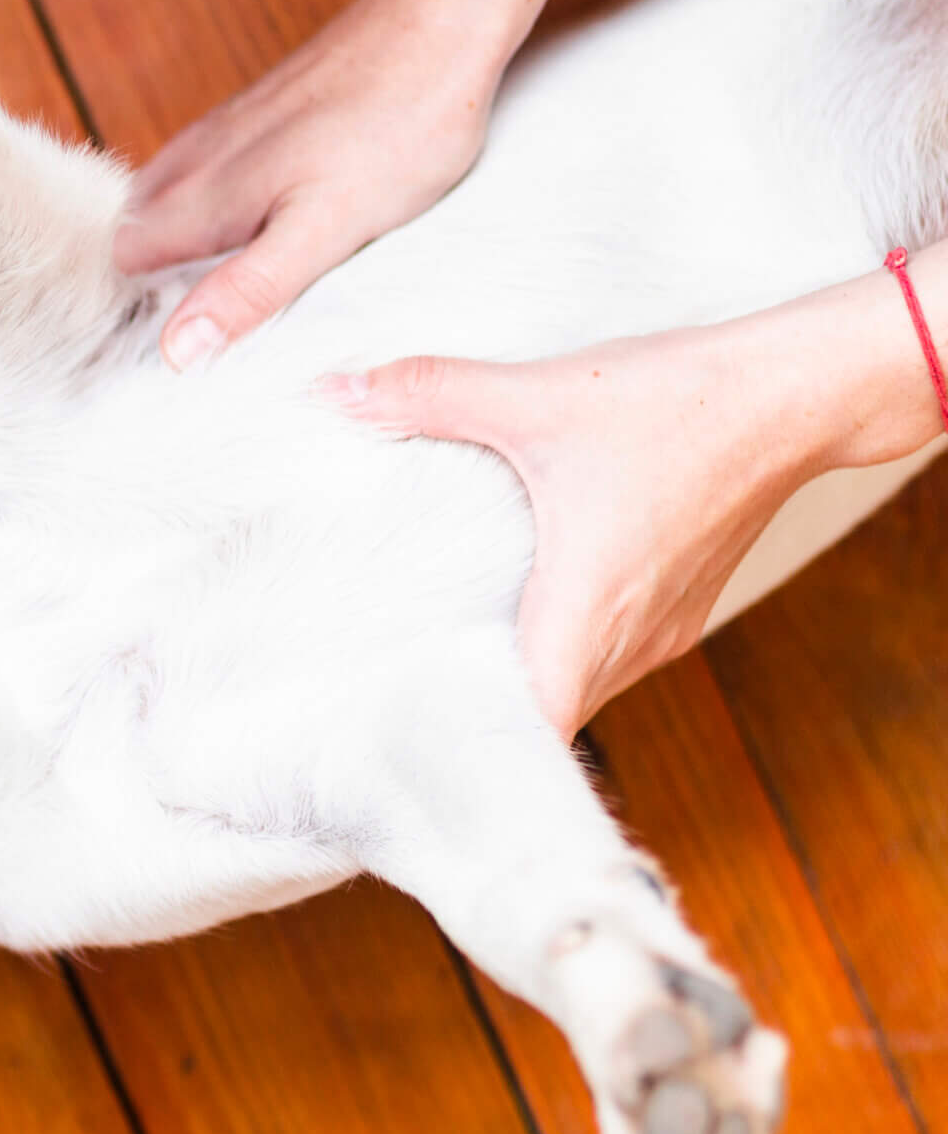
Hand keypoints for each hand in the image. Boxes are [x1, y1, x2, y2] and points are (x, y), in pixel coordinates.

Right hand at [115, 0, 640, 368]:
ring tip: (249, 270)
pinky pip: (213, 169)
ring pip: (174, 197)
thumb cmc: (396, 127)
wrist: (439, 22)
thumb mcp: (324, 231)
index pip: (125, 264)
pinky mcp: (260, 112)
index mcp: (203, 196)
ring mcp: (226, 130)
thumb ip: (246, 290)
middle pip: (141, 229)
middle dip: (164, 273)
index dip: (151, 305)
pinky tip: (277, 212)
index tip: (195, 337)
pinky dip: (226, 201)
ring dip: (193, 237)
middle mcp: (199, 158)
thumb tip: (177, 350)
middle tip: (228, 310)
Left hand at [323, 248, 947, 731]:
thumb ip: (433, 394)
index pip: (531, 729)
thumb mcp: (540, 396)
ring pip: (578, 688)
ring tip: (442, 664)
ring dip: (522, 681)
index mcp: (589, 611)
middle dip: (478, 714)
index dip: (473, 743)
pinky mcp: (681, 603)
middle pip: (545, 717)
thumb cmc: (678, 402)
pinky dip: (561, 651)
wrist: (797, 392)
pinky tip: (517, 614)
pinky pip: (609, 655)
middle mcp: (630, 638)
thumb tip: (337, 390)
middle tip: (397, 698)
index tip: (408, 733)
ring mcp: (663, 626)